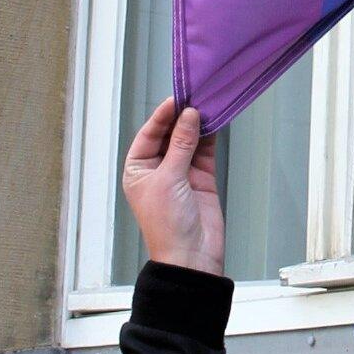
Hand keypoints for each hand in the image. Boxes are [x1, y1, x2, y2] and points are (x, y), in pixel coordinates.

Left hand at [122, 100, 225, 275]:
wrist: (191, 256)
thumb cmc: (167, 224)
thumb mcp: (169, 179)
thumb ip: (181, 145)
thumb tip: (189, 115)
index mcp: (138, 170)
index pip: (148, 135)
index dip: (162, 116)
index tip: (177, 99)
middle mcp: (158, 169)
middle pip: (170, 135)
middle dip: (181, 117)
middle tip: (194, 96)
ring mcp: (181, 172)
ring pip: (189, 140)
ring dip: (197, 124)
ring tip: (207, 104)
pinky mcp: (201, 178)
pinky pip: (205, 151)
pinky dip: (210, 137)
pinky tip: (215, 120)